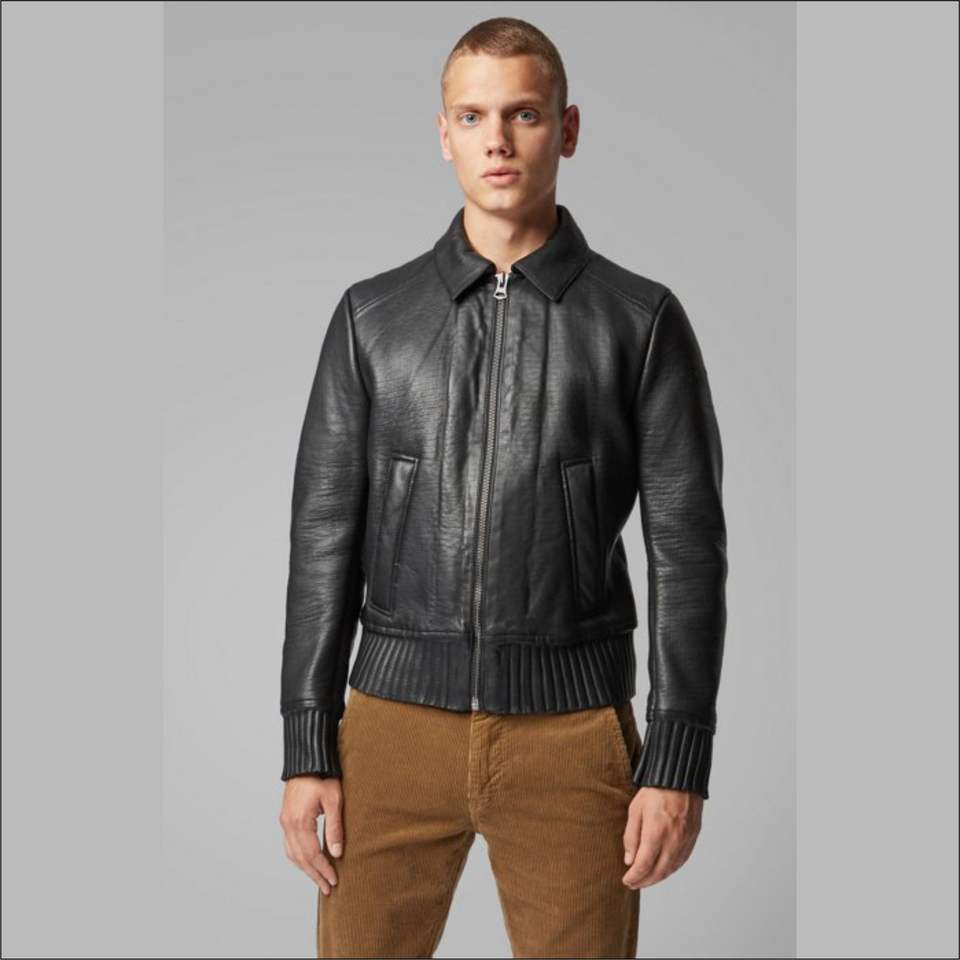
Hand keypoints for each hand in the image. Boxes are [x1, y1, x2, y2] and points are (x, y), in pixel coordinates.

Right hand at [279, 775, 344, 893]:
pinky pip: (289, 844)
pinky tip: (306, 861)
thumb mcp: (334, 800)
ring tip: (319, 879)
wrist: (307, 758)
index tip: (334, 881)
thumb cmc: (322, 776)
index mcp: (300, 822)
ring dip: (305, 868)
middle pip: (300, 858)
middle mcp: (288, 824)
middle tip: (328, 888)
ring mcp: (285, 821)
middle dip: (314, 874)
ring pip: (292, 853)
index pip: (312, 854)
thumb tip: (337, 852)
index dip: (323, 870)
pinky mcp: (285, 817)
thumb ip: (334, 827)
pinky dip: (297, 857)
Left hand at [621, 786, 702, 888]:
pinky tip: (663, 870)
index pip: (643, 865)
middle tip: (634, 884)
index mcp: (656, 833)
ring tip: (646, 880)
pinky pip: (681, 860)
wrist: (680, 777)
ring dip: (658, 878)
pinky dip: (671, 869)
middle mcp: (672, 840)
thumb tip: (629, 860)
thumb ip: (631, 837)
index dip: (634, 877)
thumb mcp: (635, 809)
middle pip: (658, 872)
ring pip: (671, 869)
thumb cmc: (655, 790)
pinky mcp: (693, 837)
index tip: (626, 880)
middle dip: (645, 881)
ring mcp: (685, 840)